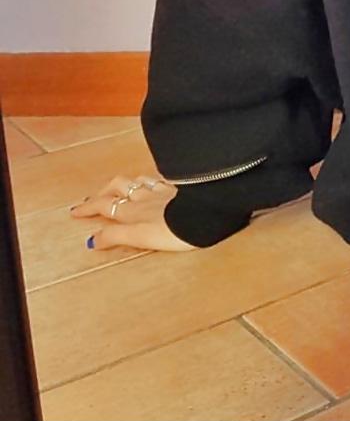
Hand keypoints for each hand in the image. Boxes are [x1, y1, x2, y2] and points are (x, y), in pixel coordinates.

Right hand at [69, 173, 197, 251]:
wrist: (204, 213)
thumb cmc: (172, 230)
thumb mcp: (139, 237)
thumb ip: (115, 236)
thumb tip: (92, 240)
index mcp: (133, 210)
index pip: (104, 205)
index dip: (88, 207)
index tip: (75, 211)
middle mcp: (144, 197)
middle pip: (118, 186)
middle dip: (103, 191)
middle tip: (93, 198)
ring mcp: (162, 190)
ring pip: (138, 181)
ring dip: (126, 183)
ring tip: (120, 187)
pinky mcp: (179, 188)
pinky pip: (159, 180)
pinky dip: (150, 181)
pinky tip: (154, 182)